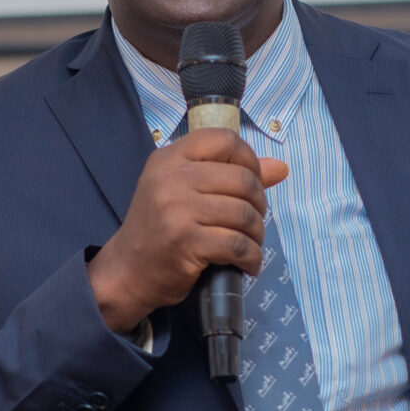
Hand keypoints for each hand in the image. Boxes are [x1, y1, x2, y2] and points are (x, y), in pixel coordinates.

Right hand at [87, 129, 288, 332]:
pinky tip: (248, 264)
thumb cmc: (159, 228)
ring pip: (244, 214)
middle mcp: (171, 178)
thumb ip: (231, 175)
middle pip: (242, 179)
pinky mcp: (185, 241)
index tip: (251, 183)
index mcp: (170, 158)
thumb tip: (281, 168)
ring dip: (257, 234)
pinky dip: (251, 257)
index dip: (249, 159)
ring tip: (251, 244)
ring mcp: (177, 209)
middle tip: (253, 222)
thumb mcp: (185, 191)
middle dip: (259, 204)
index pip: (224, 140)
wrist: (128, 271)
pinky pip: (237, 244)